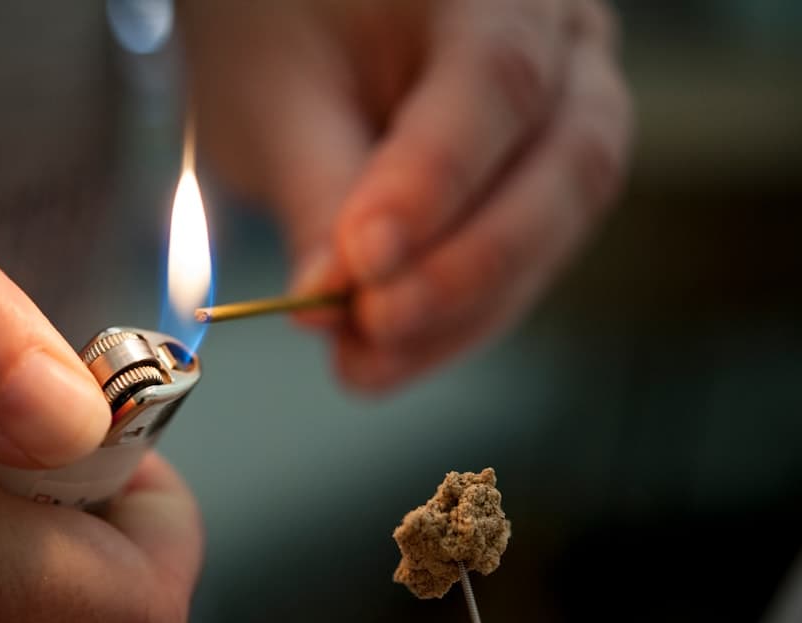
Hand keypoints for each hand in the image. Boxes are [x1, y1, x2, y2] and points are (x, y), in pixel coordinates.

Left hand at [185, 0, 631, 390]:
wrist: (301, 21)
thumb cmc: (281, 28)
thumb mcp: (277, 99)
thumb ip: (316, 194)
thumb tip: (332, 305)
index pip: (497, 79)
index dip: (437, 181)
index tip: (365, 262)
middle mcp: (565, 42)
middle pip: (565, 164)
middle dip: (466, 267)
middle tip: (374, 327)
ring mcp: (572, 111)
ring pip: (556, 227)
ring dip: (463, 312)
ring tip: (368, 361)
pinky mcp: (543, 182)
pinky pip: (527, 260)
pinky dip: (460, 316)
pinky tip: (393, 353)